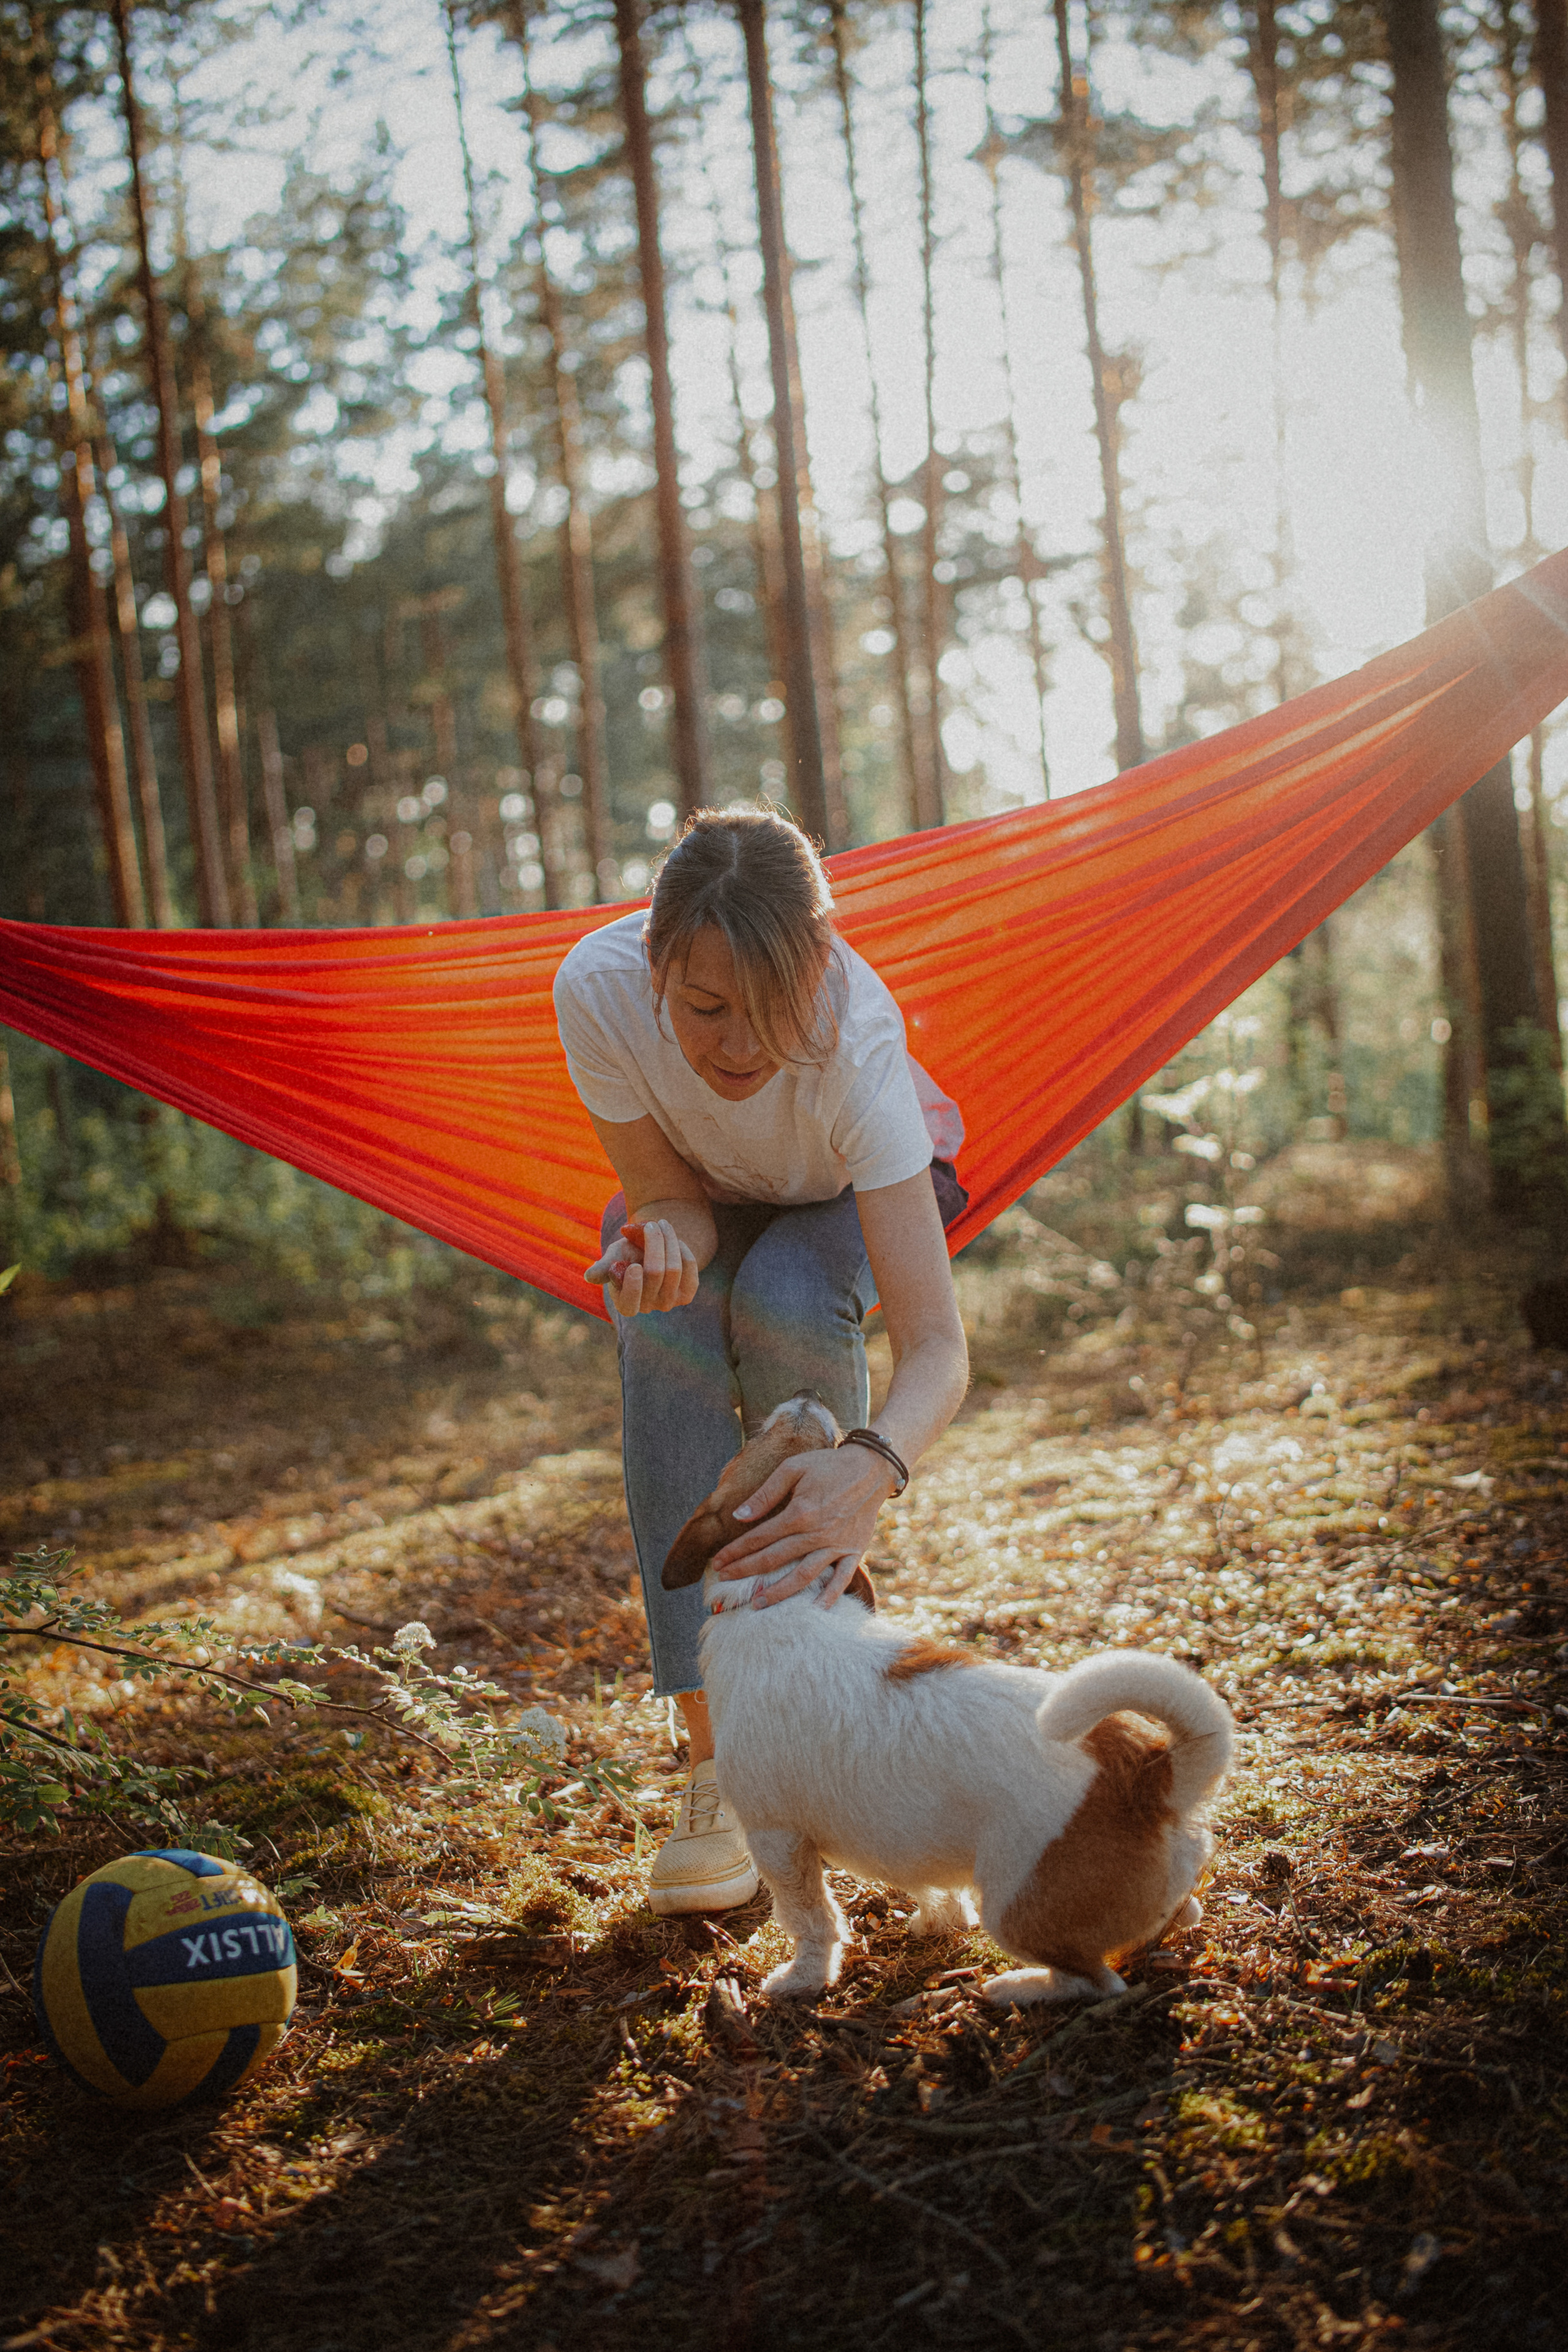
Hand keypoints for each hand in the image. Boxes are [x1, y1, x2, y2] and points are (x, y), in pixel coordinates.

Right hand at [584, 1216, 697, 1315]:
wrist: (650, 1255)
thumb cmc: (626, 1256)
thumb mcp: (613, 1257)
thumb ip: (604, 1266)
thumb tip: (589, 1276)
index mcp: (625, 1304)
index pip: (630, 1302)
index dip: (634, 1286)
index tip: (634, 1266)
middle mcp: (648, 1307)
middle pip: (655, 1274)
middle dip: (654, 1243)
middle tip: (651, 1224)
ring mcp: (669, 1303)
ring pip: (674, 1269)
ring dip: (669, 1240)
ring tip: (662, 1224)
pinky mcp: (686, 1294)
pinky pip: (689, 1268)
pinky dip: (682, 1249)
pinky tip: (675, 1240)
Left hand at [710, 1443, 896, 1608]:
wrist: (872, 1468)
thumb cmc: (828, 1465)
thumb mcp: (793, 1468)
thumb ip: (766, 1494)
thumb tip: (739, 1516)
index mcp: (800, 1513)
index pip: (759, 1538)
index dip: (736, 1551)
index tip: (717, 1561)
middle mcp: (816, 1534)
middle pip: (774, 1559)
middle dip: (746, 1571)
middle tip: (724, 1580)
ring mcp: (836, 1545)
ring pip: (803, 1576)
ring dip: (778, 1592)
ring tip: (757, 1604)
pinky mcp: (854, 1551)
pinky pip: (842, 1578)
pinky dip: (830, 1596)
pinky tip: (814, 1609)